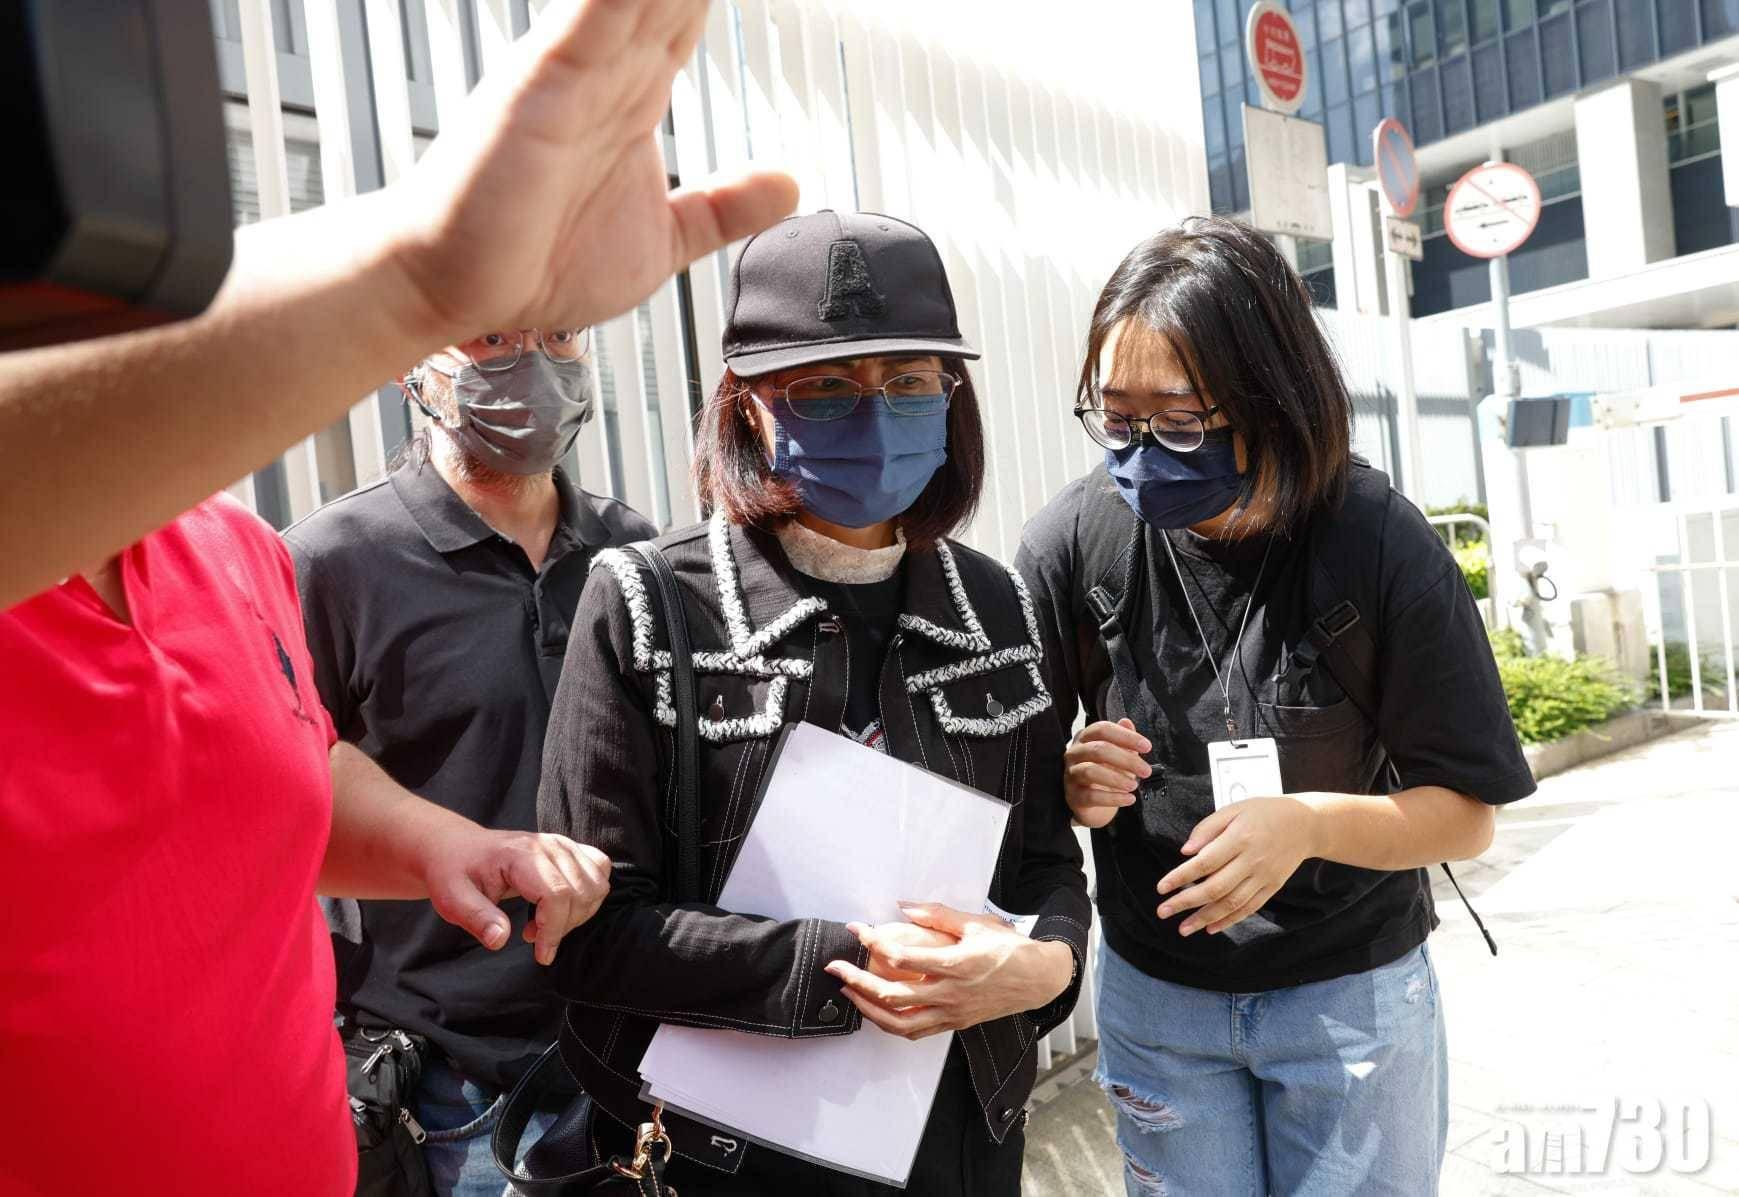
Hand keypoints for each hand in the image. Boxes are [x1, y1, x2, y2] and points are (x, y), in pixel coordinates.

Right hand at [387, 0, 798, 344]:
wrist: (457, 291)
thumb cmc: (534, 262)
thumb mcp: (662, 242)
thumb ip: (723, 209)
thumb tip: (787, 184)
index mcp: (632, 99)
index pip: (686, 17)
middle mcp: (605, 73)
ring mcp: (574, 73)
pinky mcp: (541, 83)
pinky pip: (588, 19)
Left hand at [420, 828, 610, 964]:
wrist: (459, 848)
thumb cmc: (455, 872)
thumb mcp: (452, 899)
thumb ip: (477, 918)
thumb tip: (500, 939)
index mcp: (520, 855)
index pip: (557, 894)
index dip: (554, 930)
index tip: (540, 955)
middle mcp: (548, 845)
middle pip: (581, 892)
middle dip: (563, 926)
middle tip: (533, 937)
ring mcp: (563, 844)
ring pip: (596, 884)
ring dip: (578, 913)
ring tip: (544, 922)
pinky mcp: (570, 849)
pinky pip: (600, 870)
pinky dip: (589, 896)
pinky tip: (562, 907)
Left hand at [823, 903, 1073, 1039]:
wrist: (1038, 979)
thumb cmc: (1010, 949)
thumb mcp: (975, 923)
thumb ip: (936, 915)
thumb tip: (903, 907)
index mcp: (954, 964)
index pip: (900, 958)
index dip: (872, 942)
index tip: (856, 930)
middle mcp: (949, 994)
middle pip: (890, 995)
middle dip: (856, 981)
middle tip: (835, 967)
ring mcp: (951, 1013)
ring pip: (898, 1023)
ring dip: (867, 1009)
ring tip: (848, 992)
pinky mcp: (954, 1023)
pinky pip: (915, 1031)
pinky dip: (890, 1024)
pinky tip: (876, 1011)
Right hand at [1064, 719, 1151, 828]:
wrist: (1094, 805)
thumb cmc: (1106, 774)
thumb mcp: (1118, 754)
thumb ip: (1123, 739)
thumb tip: (1127, 722)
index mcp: (1084, 738)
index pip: (1102, 729)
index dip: (1126, 736)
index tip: (1146, 746)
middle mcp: (1074, 754)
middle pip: (1099, 749)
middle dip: (1127, 759)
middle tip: (1146, 770)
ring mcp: (1070, 775)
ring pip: (1091, 771)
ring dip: (1117, 779)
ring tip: (1134, 785)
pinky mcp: (1073, 796)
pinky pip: (1092, 796)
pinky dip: (1114, 798)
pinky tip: (1129, 798)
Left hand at [1156, 797, 1317, 935]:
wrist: (1305, 825)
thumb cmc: (1264, 813)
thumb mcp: (1234, 809)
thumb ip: (1207, 828)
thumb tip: (1185, 851)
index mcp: (1240, 838)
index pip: (1205, 863)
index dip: (1181, 877)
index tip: (1161, 888)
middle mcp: (1252, 861)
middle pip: (1215, 888)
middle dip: (1186, 902)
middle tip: (1163, 911)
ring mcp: (1263, 877)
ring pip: (1231, 903)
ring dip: (1204, 918)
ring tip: (1183, 928)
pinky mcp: (1272, 887)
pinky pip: (1249, 908)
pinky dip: (1229, 920)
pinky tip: (1210, 927)